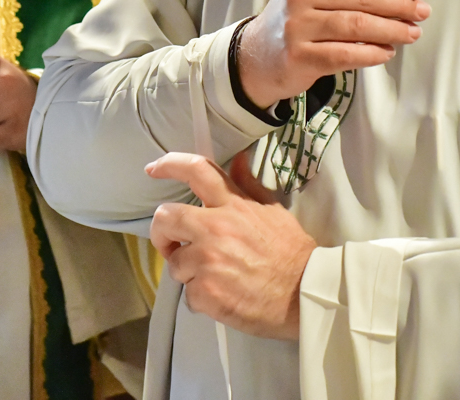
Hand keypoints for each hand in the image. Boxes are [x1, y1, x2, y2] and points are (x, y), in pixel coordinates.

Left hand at [146, 151, 314, 340]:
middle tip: (171, 244)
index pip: (196, 170)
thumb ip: (249, 187)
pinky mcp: (206, 293)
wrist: (306, 295)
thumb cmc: (292, 254)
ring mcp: (208, 262)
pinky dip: (201, 299)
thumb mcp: (274, 212)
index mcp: (233, 205)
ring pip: (175, 264)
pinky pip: (188, 295)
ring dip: (188, 273)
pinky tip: (223, 297)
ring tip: (214, 278)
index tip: (153, 169)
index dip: (169, 165)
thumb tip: (239, 160)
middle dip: (160, 232)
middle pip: (165, 217)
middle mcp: (216, 228)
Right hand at [238, 0, 428, 107]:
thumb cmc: (297, 19)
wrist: (256, 55)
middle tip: (422, 11)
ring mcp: (297, 25)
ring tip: (412, 33)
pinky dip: (372, 54)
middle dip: (399, 3)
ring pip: (356, 25)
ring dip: (391, 30)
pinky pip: (345, 54)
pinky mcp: (299, 56)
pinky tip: (387, 52)